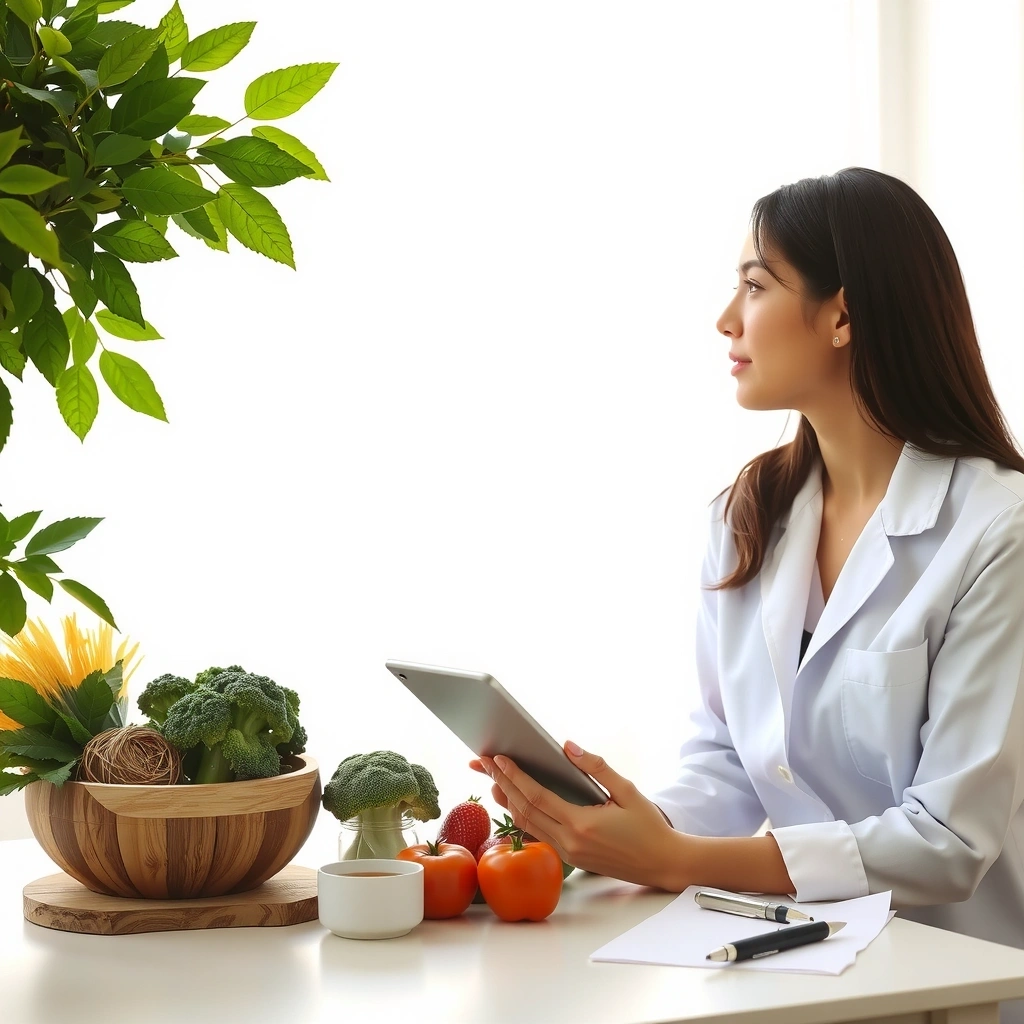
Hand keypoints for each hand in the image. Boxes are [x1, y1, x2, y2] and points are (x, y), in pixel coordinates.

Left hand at [468, 741, 685, 889]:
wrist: (663, 864)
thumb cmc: (649, 826)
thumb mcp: (627, 790)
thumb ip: (596, 767)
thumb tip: (568, 746)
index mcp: (581, 825)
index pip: (536, 796)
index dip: (514, 776)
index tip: (498, 759)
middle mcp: (569, 842)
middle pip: (524, 810)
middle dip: (502, 784)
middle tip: (484, 763)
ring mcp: (569, 853)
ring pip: (528, 824)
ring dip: (508, 801)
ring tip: (492, 780)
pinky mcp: (572, 858)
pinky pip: (539, 834)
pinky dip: (523, 816)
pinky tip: (515, 803)